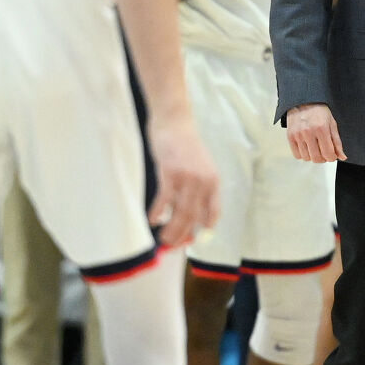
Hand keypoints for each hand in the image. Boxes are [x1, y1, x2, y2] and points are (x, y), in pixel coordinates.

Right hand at [145, 109, 219, 248]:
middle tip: (172, 245)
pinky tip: (152, 220)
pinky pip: (164, 200)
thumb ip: (198, 187)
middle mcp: (204, 182)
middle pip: (194, 218)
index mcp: (213, 181)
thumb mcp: (199, 166)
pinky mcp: (170, 173)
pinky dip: (157, 213)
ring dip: (171, 230)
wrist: (174, 120)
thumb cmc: (183, 144)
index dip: (203, 230)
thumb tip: (190, 212)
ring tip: (162, 239)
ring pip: (180, 213)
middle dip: (183, 235)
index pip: (213, 213)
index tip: (192, 239)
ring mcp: (188, 177)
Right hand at [286, 103, 345, 162]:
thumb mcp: (332, 124)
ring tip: (314, 148)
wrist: (303, 100)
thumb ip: (337, 142)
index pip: (328, 153)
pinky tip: (306, 147)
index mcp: (322, 128)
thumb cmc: (318, 110)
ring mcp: (298, 134)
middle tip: (323, 152)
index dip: (332, 158)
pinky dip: (302, 154)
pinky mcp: (290, 136)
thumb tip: (341, 156)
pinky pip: (297, 155)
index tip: (331, 156)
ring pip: (306, 158)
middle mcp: (309, 132)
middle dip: (323, 158)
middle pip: (317, 158)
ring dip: (312, 156)